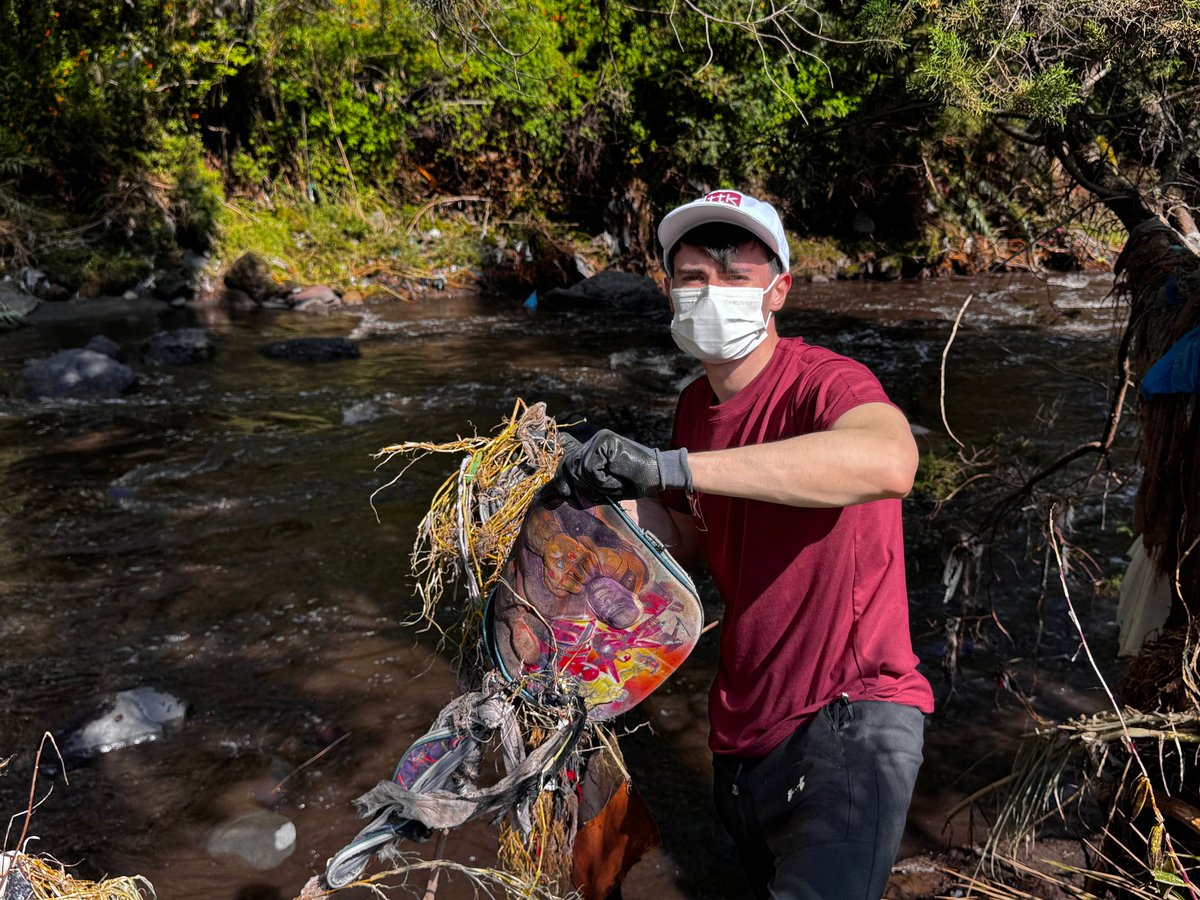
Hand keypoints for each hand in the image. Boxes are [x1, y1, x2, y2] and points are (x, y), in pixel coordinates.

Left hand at [541, 429, 690, 502]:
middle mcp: (593, 441)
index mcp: (592, 449)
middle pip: (569, 466)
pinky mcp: (605, 442)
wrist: (658, 475)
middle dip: (577, 487)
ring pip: (580, 470)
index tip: (554, 497)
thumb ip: (582, 485)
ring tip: (614, 485)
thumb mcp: (602, 486)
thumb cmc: (633, 482)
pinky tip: (617, 480)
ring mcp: (599, 439)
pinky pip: (591, 469)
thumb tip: (558, 493)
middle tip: (594, 497)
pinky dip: (603, 481)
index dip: (560, 480)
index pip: (567, 463)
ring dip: (597, 486)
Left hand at [541, 532, 597, 596]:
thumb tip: (568, 596)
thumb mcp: (549, 581)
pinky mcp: (582, 551)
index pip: (578, 589)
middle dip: (584, 580)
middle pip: (585, 580)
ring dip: (588, 573)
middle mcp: (568, 567)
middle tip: (580, 577)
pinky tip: (586, 564)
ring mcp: (576, 559)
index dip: (579, 588)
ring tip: (583, 571)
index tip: (577, 585)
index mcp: (560, 577)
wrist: (550, 545)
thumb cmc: (551, 566)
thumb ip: (558, 592)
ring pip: (590, 572)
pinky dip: (592, 565)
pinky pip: (594, 563)